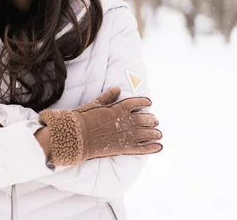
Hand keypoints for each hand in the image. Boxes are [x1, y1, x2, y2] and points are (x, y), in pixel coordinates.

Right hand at [39, 91, 162, 165]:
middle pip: (147, 118)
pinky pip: (144, 148)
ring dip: (155, 132)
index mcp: (120, 108)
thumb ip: (108, 97)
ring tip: (158, 133)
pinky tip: (159, 147)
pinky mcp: (126, 148)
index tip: (149, 102)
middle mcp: (128, 121)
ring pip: (149, 133)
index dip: (145, 102)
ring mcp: (128, 135)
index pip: (138, 102)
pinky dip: (153, 147)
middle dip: (152, 119)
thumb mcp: (95, 104)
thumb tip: (117, 89)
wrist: (79, 136)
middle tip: (155, 120)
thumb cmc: (84, 118)